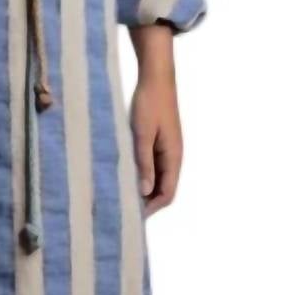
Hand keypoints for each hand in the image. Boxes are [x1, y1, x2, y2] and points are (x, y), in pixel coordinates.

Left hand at [128, 28, 181, 214]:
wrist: (156, 78)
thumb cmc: (149, 104)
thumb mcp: (142, 134)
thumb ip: (143, 163)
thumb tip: (144, 191)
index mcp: (173, 157)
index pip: (167, 193)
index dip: (152, 208)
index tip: (132, 216)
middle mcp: (174, 156)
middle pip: (163, 189)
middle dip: (147, 202)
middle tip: (122, 209)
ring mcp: (168, 149)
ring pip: (158, 178)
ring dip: (143, 189)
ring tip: (121, 195)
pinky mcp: (160, 142)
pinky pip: (153, 166)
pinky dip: (142, 175)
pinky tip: (125, 175)